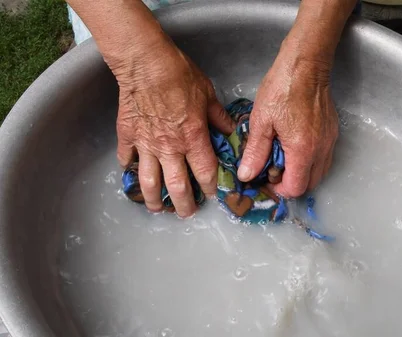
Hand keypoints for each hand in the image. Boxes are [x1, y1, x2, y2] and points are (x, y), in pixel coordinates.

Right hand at [113, 41, 234, 216]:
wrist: (146, 63)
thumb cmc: (180, 76)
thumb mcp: (208, 95)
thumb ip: (219, 117)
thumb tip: (231, 130)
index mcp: (193, 139)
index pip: (204, 172)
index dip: (209, 187)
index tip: (211, 195)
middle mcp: (169, 148)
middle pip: (176, 186)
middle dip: (183, 204)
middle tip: (187, 213)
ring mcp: (146, 144)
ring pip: (149, 181)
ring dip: (154, 199)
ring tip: (159, 208)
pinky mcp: (127, 136)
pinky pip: (126, 158)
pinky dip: (129, 169)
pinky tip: (132, 173)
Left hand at [238, 51, 338, 197]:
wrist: (305, 65)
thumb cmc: (282, 88)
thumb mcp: (261, 121)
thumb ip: (255, 152)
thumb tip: (247, 175)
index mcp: (302, 149)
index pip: (296, 188)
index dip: (280, 190)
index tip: (266, 180)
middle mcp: (321, 149)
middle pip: (311, 184)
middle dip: (292, 184)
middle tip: (273, 171)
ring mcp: (330, 141)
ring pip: (320, 172)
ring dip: (302, 173)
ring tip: (283, 159)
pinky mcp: (332, 132)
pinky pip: (324, 157)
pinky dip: (310, 161)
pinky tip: (294, 146)